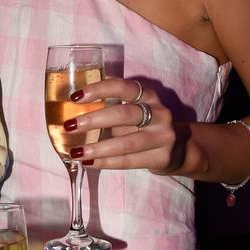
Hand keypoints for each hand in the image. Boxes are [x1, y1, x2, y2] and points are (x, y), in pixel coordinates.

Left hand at [65, 77, 187, 172]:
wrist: (179, 149)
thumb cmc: (145, 125)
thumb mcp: (135, 110)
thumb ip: (113, 108)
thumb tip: (75, 112)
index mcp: (148, 95)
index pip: (123, 87)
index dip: (99, 89)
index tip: (75, 97)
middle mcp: (159, 113)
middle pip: (124, 114)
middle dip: (94, 120)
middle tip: (70, 126)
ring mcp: (163, 136)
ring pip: (126, 143)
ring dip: (97, 148)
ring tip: (75, 152)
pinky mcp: (161, 157)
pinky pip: (129, 161)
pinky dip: (106, 162)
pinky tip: (88, 162)